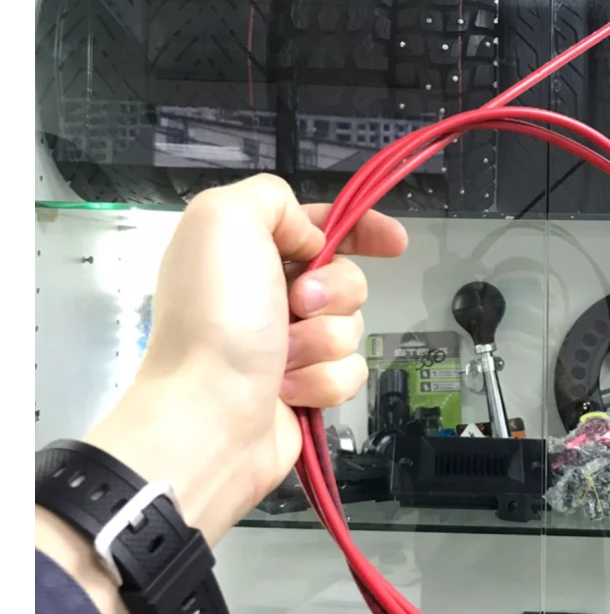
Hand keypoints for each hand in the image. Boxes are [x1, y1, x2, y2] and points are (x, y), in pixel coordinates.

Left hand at [84, 174, 406, 543]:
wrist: (209, 413)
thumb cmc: (217, 315)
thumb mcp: (225, 218)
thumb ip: (273, 199)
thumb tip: (309, 241)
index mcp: (247, 251)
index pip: (318, 227)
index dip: (361, 230)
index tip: (395, 243)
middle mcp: (268, 295)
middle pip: (346, 278)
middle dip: (334, 292)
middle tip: (298, 306)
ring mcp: (288, 345)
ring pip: (352, 328)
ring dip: (322, 341)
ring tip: (282, 358)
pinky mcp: (307, 389)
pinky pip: (350, 372)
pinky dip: (322, 380)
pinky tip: (288, 391)